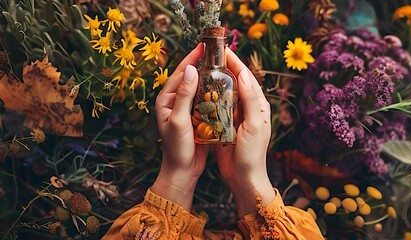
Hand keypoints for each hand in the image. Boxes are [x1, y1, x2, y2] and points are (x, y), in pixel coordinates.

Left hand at [151, 44, 208, 210]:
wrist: (183, 170)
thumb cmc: (177, 147)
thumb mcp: (179, 120)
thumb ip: (184, 95)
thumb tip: (190, 69)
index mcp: (166, 99)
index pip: (180, 73)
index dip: (192, 58)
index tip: (204, 46)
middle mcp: (174, 101)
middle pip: (189, 77)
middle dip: (202, 64)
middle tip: (217, 53)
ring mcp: (185, 108)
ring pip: (198, 88)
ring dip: (209, 77)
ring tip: (223, 66)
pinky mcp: (195, 116)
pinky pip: (205, 99)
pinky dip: (213, 92)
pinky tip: (224, 87)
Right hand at [215, 49, 274, 216]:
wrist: (243, 178)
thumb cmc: (252, 153)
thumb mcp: (254, 125)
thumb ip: (250, 100)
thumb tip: (244, 73)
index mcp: (258, 105)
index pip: (247, 78)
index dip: (235, 63)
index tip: (223, 50)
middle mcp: (247, 108)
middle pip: (235, 82)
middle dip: (224, 68)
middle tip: (209, 56)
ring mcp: (235, 116)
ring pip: (224, 93)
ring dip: (215, 81)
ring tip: (202, 68)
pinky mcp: (224, 125)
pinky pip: (216, 107)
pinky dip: (209, 97)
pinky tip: (198, 91)